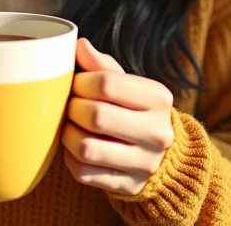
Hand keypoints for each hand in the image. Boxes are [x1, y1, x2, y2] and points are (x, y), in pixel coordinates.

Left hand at [62, 38, 174, 195]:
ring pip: (86, 148)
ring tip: (70, 125)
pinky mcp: (127, 185)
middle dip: (73, 107)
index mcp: (158, 98)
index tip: (77, 83)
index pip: (107, 84)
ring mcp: (144, 163)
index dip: (81, 81)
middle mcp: (157, 132)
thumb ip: (102, 65)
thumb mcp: (127, 82)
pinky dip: (70, 157)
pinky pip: (83, 172)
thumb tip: (79, 45)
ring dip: (68, 133)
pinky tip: (75, 146)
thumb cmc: (134, 108)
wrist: (161, 154)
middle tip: (70, 105)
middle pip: (96, 116)